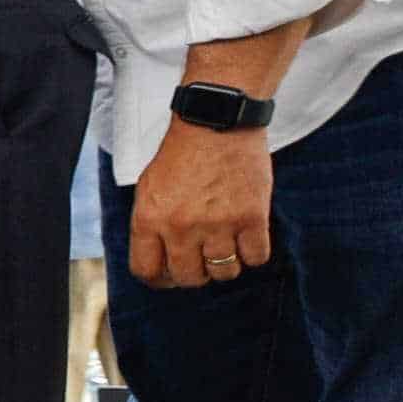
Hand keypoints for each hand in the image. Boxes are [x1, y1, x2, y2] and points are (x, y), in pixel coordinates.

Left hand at [130, 122, 274, 290]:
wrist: (216, 123)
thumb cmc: (182, 155)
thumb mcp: (149, 188)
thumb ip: (151, 225)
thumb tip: (159, 262)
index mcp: (149, 218)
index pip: (146, 272)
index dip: (159, 278)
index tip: (171, 274)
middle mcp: (181, 226)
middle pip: (189, 278)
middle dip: (196, 273)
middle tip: (202, 257)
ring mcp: (218, 224)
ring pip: (224, 272)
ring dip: (226, 264)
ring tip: (226, 243)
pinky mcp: (252, 217)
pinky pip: (256, 258)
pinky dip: (253, 253)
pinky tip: (247, 236)